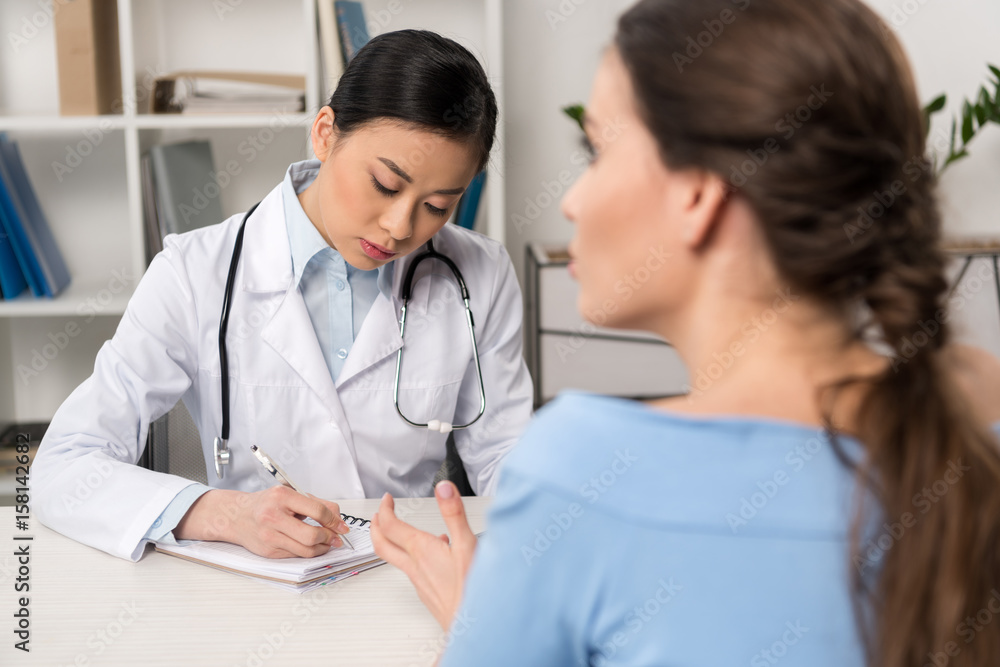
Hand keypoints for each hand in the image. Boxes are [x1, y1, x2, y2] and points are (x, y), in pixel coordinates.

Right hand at [174, 486, 351, 557]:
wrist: (236, 516)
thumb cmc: (265, 504)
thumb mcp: (290, 494)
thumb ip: (316, 504)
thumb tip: (338, 518)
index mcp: (281, 497)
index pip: (317, 511)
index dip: (334, 520)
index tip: (342, 525)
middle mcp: (273, 516)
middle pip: (311, 535)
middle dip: (329, 538)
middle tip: (335, 537)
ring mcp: (269, 536)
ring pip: (305, 550)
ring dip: (322, 548)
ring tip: (327, 543)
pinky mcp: (268, 551)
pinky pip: (295, 555)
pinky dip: (308, 552)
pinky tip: (312, 547)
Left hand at [370, 481, 477, 630]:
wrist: (472, 625)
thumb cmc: (470, 590)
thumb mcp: (467, 544)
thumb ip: (454, 513)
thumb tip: (443, 488)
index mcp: (421, 550)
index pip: (390, 525)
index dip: (385, 509)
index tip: (387, 499)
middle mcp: (414, 566)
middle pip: (382, 544)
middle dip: (377, 525)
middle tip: (380, 513)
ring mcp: (418, 580)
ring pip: (395, 557)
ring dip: (392, 540)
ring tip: (399, 530)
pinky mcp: (426, 591)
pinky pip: (412, 569)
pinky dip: (414, 555)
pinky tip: (434, 554)